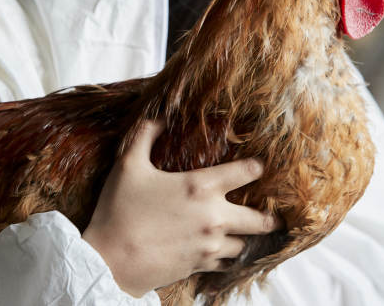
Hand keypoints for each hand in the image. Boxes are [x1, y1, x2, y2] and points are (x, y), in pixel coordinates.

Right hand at [81, 119, 280, 296]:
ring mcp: (209, 245)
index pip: (246, 172)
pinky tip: (223, 251)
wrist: (109, 261)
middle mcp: (213, 217)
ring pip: (245, 245)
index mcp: (200, 187)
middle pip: (260, 219)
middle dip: (270, 216)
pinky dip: (229, 257)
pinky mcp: (200, 266)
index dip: (258, 167)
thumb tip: (157, 117)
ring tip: (246, 232)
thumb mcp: (127, 165)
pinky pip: (227, 264)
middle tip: (274, 213)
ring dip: (246, 237)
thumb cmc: (118, 210)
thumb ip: (144, 136)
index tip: (260, 166)